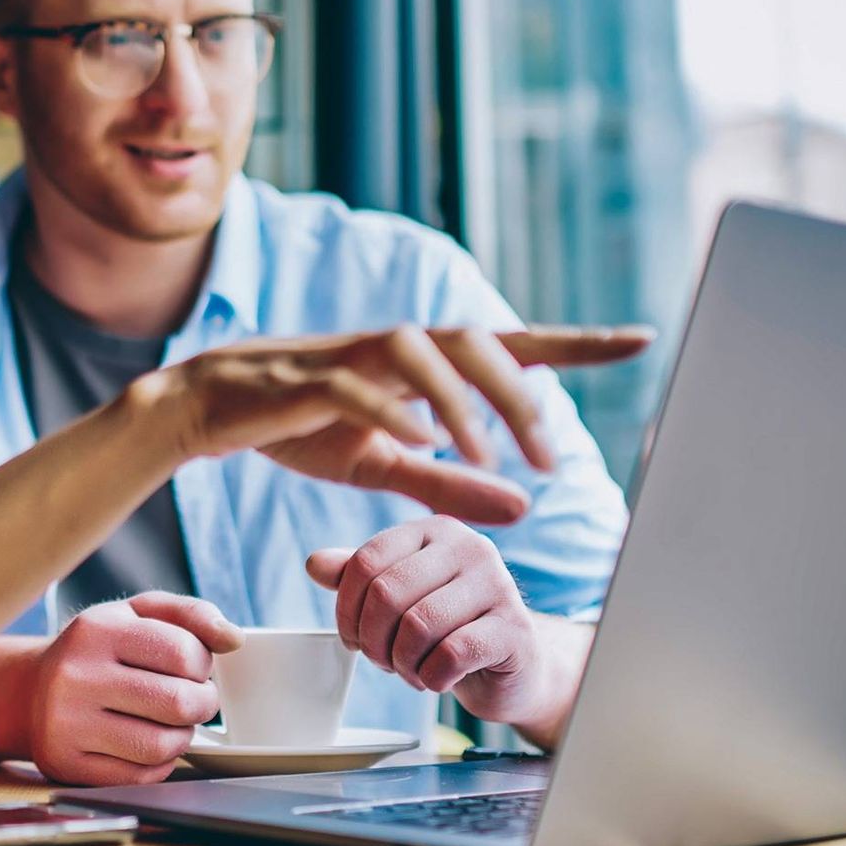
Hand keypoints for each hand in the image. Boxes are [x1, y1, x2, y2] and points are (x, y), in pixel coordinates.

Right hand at [28, 593, 239, 786]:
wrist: (28, 692)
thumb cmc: (96, 650)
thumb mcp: (135, 614)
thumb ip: (189, 615)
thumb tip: (233, 639)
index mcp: (96, 630)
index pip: (182, 652)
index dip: (202, 664)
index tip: (193, 667)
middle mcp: (76, 675)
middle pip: (177, 703)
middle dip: (202, 703)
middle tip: (195, 699)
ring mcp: (67, 724)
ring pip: (161, 746)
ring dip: (183, 736)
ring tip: (172, 722)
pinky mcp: (68, 765)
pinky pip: (140, 777)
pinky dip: (159, 763)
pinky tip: (148, 743)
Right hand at [130, 325, 651, 524]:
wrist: (205, 410)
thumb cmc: (296, 427)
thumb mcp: (382, 464)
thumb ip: (450, 481)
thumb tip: (526, 507)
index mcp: (417, 364)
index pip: (507, 344)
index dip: (574, 342)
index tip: (640, 338)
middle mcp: (390, 347)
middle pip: (473, 339)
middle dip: (520, 393)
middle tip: (549, 458)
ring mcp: (346, 356)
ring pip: (419, 349)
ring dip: (462, 400)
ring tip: (487, 454)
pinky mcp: (302, 379)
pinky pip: (356, 384)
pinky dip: (392, 408)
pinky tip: (419, 440)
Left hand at [306, 516, 581, 741]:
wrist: (514, 667)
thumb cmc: (449, 628)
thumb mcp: (400, 596)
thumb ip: (359, 577)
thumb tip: (314, 563)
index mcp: (434, 530)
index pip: (366, 561)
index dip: (347, 608)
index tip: (351, 638)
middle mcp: (470, 547)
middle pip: (388, 593)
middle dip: (373, 640)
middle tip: (382, 661)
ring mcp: (499, 585)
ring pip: (418, 625)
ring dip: (401, 662)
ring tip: (410, 671)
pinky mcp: (516, 630)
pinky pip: (451, 654)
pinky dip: (431, 677)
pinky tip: (436, 680)